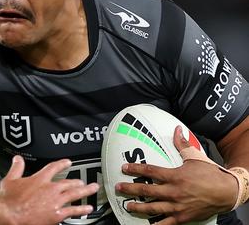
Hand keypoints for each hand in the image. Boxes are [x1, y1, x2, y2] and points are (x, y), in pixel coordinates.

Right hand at [0, 156, 98, 224]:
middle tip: (82, 180)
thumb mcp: (10, 180)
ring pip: (74, 194)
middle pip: (67, 182)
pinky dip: (82, 209)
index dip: (62, 164)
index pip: (53, 168)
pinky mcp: (57, 214)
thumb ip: (16, 168)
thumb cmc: (9, 200)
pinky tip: (88, 208)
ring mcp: (55, 201)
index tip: (68, 162)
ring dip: (85, 191)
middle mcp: (50, 189)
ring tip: (92, 189)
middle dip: (76, 180)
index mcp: (39, 179)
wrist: (11, 214)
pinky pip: (73, 211)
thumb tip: (17, 159)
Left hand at [116, 126, 236, 224]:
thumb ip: (182, 145)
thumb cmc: (211, 175)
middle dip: (130, 189)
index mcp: (175, 176)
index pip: (150, 172)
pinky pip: (166, 223)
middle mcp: (174, 192)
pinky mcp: (182, 217)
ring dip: (138, 207)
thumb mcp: (195, 157)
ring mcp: (177, 206)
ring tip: (128, 206)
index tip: (124, 168)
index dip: (135, 169)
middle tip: (119, 188)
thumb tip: (177, 130)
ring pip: (153, 208)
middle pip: (147, 191)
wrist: (227, 192)